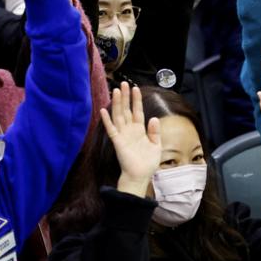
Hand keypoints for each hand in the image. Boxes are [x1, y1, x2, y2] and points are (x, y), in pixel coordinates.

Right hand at [102, 83, 162, 197]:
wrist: (140, 176)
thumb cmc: (148, 162)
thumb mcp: (156, 145)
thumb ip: (155, 132)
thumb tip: (154, 118)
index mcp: (140, 130)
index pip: (137, 111)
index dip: (136, 100)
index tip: (135, 88)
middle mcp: (130, 130)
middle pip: (126, 110)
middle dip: (125, 97)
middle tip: (123, 84)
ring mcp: (123, 135)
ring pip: (118, 116)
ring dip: (116, 104)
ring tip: (116, 91)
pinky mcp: (118, 142)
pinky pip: (111, 129)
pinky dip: (107, 120)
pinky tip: (103, 110)